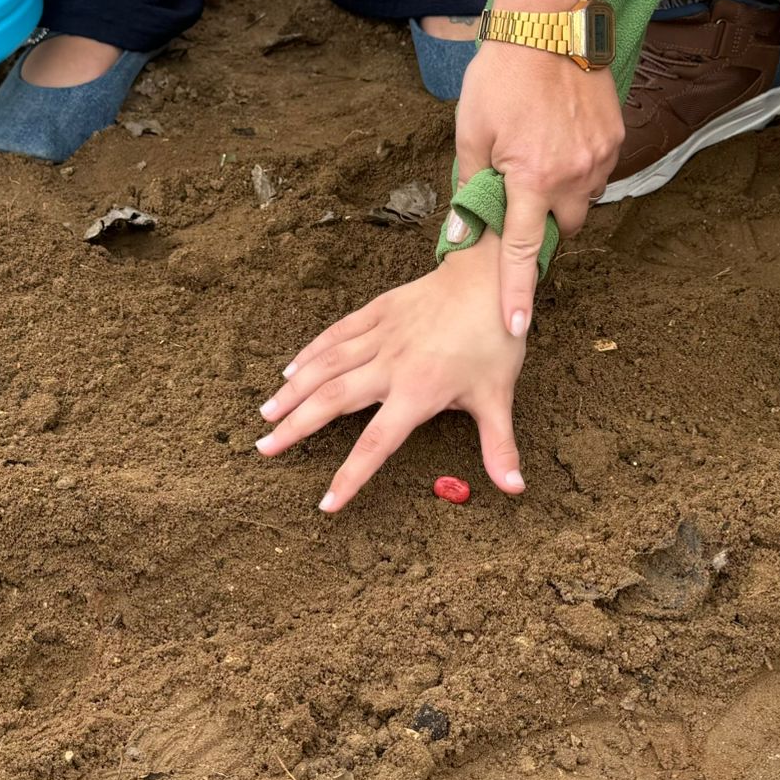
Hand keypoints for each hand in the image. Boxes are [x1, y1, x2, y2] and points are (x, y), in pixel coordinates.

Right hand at [256, 239, 526, 513]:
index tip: (327, 502)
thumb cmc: (496, 339)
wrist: (491, 276)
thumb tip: (515, 488)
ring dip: (293, 392)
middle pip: (333, 401)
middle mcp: (391, 365)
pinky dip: (310, 353)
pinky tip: (290, 371)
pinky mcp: (377, 311)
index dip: (351, 476)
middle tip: (265, 449)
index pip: (376, 444)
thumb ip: (500, 446)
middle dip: (296, 427)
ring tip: (265, 415)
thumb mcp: (500, 396)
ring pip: (326, 367)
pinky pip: (336, 335)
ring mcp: (380, 335)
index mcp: (419, 392)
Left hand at [455, 40, 622, 336]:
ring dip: (561, 194)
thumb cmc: (501, 75)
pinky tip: (560, 139)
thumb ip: (471, 186)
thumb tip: (465, 229)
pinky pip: (597, 172)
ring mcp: (599, 157)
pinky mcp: (615, 139)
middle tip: (521, 192)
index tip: (516, 327)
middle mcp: (572, 175)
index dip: (518, 292)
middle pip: (561, 229)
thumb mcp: (471, 132)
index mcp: (531, 178)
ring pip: (582, 201)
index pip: (523, 251)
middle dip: (542, 221)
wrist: (549, 23)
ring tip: (539, 155)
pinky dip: (578, 168)